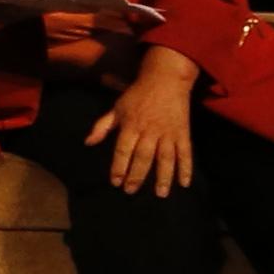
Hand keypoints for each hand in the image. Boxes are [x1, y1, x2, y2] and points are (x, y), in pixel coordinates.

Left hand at [88, 59, 200, 198]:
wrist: (166, 79)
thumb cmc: (137, 94)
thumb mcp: (117, 107)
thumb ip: (102, 126)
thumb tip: (88, 143)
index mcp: (131, 125)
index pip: (123, 149)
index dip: (119, 166)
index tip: (115, 182)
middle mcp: (150, 130)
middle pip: (143, 157)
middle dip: (137, 175)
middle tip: (131, 191)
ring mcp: (168, 132)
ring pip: (166, 158)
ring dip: (164, 177)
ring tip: (161, 194)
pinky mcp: (182, 133)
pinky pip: (185, 153)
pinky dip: (186, 168)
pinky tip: (184, 183)